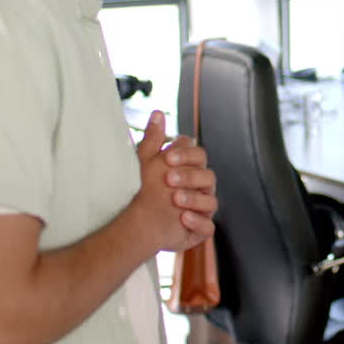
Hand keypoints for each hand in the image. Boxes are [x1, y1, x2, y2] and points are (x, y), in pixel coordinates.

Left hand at [132, 111, 215, 251]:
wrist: (132, 223)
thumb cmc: (141, 189)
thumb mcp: (145, 162)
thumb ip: (154, 138)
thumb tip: (157, 112)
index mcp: (190, 170)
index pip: (199, 156)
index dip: (187, 155)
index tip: (168, 157)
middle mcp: (199, 189)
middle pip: (208, 177)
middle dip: (190, 176)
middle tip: (169, 178)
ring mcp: (200, 210)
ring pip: (210, 202)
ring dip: (194, 199)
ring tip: (175, 199)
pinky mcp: (199, 230)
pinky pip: (207, 227)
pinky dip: (198, 222)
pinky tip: (183, 218)